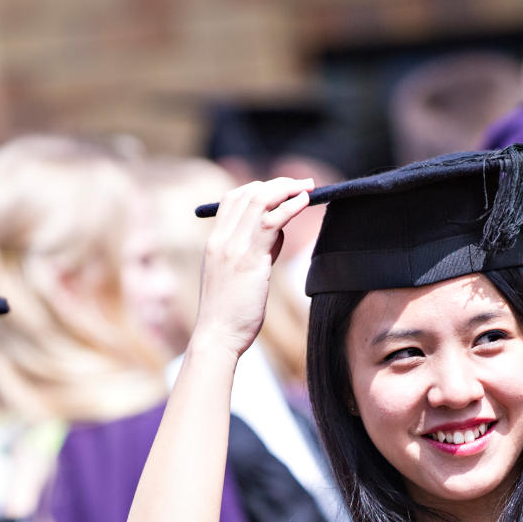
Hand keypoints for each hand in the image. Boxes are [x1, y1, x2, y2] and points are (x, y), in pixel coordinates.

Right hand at [191, 178, 312, 359]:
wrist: (217, 337)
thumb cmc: (229, 313)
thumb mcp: (237, 276)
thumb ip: (254, 251)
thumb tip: (277, 234)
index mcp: (214, 242)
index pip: (232, 199)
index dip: (259, 188)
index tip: (282, 191)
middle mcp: (221, 240)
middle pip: (247, 193)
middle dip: (278, 184)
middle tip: (303, 185)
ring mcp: (233, 248)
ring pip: (259, 201)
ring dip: (287, 189)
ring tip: (308, 189)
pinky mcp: (249, 260)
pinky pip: (271, 222)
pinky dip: (289, 207)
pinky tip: (304, 202)